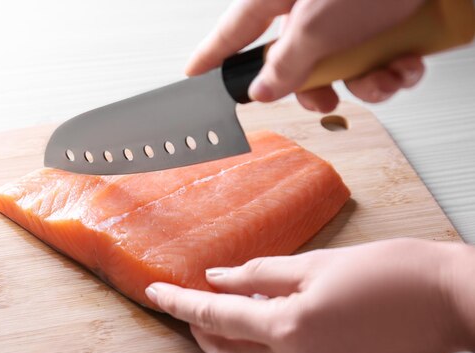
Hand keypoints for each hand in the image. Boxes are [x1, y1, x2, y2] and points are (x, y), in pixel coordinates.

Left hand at [146, 238, 474, 352]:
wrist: (450, 301)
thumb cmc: (394, 274)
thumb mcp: (316, 263)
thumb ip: (260, 274)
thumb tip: (222, 277)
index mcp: (290, 329)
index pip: (215, 316)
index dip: (180, 303)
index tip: (157, 293)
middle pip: (225, 352)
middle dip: (198, 327)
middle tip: (186, 299)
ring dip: (226, 339)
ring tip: (217, 309)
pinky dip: (259, 346)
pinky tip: (261, 321)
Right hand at [186, 0, 425, 111]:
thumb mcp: (314, 27)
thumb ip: (283, 65)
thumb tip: (261, 90)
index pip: (231, 35)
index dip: (210, 58)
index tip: (194, 76)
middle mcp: (306, 9)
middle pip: (293, 64)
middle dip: (318, 88)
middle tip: (327, 97)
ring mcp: (343, 15)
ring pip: (339, 67)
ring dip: (367, 82)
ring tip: (383, 75)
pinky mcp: (379, 21)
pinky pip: (375, 58)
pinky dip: (393, 69)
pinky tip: (404, 62)